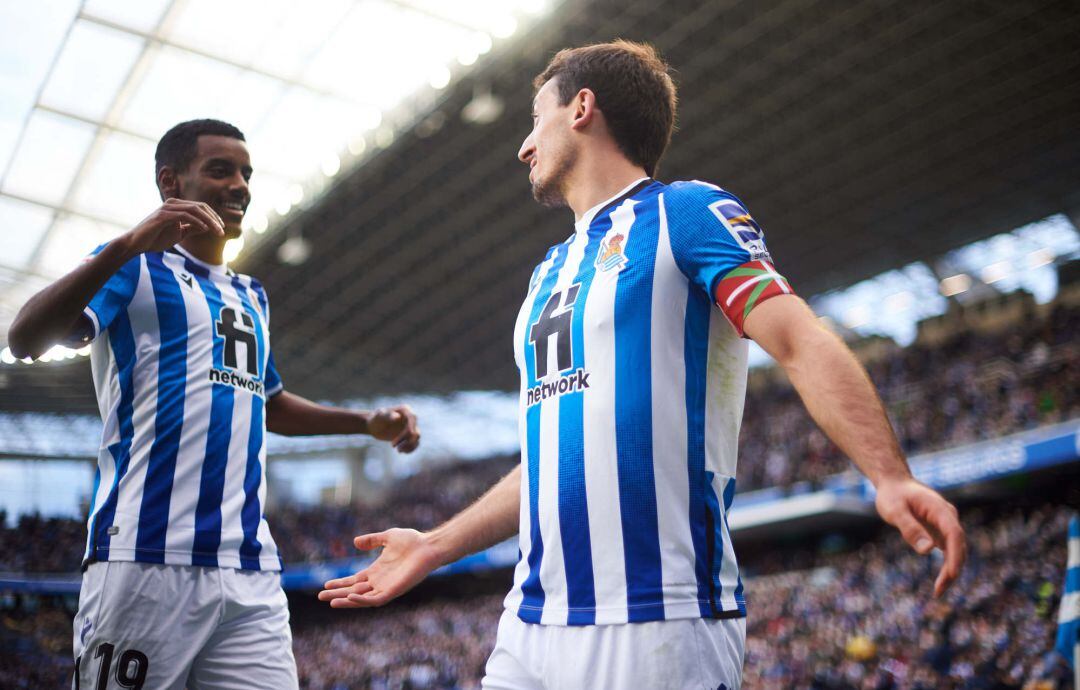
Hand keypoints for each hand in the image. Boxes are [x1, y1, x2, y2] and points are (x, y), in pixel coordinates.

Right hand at [126, 198, 224, 253]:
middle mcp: (173, 204)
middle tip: (222, 231)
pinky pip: (184, 215)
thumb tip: (207, 227)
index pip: (201, 207)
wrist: (136, 244)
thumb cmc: (156, 238)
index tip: (222, 228)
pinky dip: (197, 221)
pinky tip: (204, 229)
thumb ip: (192, 228)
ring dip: (209, 220)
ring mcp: (167, 208)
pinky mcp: (162, 215)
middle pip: (200, 206)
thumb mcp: (179, 233)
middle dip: (214, 218)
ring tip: (217, 231)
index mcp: (177, 206)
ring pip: (194, 210)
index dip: (213, 216)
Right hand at [317, 528, 439, 607]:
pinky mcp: (394, 591)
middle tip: (320, 597)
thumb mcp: (387, 537)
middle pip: (354, 591)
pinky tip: (350, 597)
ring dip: (347, 601)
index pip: (355, 581)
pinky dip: (362, 600)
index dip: (340, 583)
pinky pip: (375, 600)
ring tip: (331, 602)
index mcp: (377, 571)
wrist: (429, 546)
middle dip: (338, 594)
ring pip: (362, 599)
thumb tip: (355, 542)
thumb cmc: (412, 541)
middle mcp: (380, 581)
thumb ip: (372, 540)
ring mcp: (386, 587)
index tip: (325, 585)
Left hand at [367, 405, 419, 452]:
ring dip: (409, 446)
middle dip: (406, 442)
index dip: (406, 433)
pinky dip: (410, 448)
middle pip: (415, 432)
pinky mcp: (409, 434)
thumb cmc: (376, 418)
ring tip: (398, 450)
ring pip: (416, 438)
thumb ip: (388, 415)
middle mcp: (411, 418)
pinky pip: (415, 443)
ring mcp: (411, 426)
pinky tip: (401, 451)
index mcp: (406, 410)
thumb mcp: (380, 416)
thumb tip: (397, 417)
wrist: (374, 425)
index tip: (393, 443)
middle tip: (392, 446)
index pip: (412, 422)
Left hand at [874, 477, 966, 596]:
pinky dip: (947, 565)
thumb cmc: (892, 495)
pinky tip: (941, 581)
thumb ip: (910, 528)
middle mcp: (948, 517)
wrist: (895, 483)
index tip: (951, 574)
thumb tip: (928, 550)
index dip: (955, 555)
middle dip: (953, 568)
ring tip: (939, 591)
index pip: (954, 534)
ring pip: (955, 550)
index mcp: (940, 509)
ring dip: (951, 570)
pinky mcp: (941, 531)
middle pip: (958, 545)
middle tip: (939, 590)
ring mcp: (946, 524)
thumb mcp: (894, 510)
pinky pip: (949, 550)